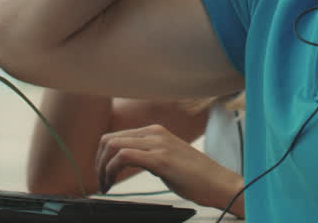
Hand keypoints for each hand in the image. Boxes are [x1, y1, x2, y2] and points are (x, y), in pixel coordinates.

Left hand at [96, 124, 244, 215]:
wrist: (218, 183)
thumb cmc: (196, 176)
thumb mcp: (168, 158)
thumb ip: (150, 155)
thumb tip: (131, 160)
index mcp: (156, 131)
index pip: (116, 136)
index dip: (102, 156)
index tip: (102, 174)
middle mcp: (155, 133)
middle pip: (109, 139)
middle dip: (98, 162)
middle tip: (100, 182)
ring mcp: (158, 144)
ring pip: (113, 146)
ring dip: (102, 168)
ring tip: (105, 186)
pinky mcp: (160, 159)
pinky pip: (123, 157)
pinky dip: (110, 171)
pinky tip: (112, 184)